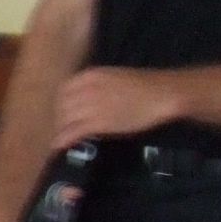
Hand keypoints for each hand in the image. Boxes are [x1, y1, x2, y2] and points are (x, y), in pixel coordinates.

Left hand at [52, 67, 181, 148]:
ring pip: (65, 119)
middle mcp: (87, 89)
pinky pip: (74, 131)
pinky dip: (63, 139)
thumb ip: (94, 86)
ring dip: (61, 129)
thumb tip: (82, 98)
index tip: (62, 111)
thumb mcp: (113, 77)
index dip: (60, 103)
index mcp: (90, 75)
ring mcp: (92, 106)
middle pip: (61, 106)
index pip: (63, 90)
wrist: (162, 94)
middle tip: (62, 127)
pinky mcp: (99, 122)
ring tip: (61, 137)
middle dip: (59, 118)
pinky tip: (58, 145)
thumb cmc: (143, 85)